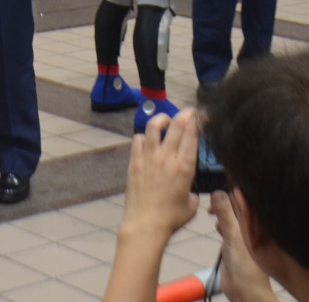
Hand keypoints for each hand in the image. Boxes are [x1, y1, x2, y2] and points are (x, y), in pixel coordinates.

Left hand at [104, 109, 201, 301]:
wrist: (145, 224)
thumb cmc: (172, 217)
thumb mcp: (191, 203)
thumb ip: (192, 190)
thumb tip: (189, 188)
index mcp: (184, 167)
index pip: (191, 136)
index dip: (196, 122)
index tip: (201, 115)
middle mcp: (166, 158)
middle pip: (175, 127)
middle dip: (184, 115)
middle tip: (189, 111)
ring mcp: (148, 158)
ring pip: (152, 128)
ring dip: (160, 119)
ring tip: (165, 119)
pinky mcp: (134, 163)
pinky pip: (137, 141)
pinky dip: (143, 136)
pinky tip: (146, 139)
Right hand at [209, 191, 277, 301]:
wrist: (243, 290)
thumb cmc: (244, 265)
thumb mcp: (233, 236)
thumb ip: (226, 214)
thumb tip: (217, 192)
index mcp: (252, 223)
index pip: (242, 199)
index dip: (230, 189)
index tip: (215, 182)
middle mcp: (247, 227)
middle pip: (234, 206)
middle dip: (222, 199)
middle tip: (207, 195)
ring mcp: (238, 235)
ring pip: (228, 216)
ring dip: (218, 211)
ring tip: (208, 207)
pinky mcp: (231, 243)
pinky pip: (224, 227)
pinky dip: (218, 222)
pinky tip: (212, 221)